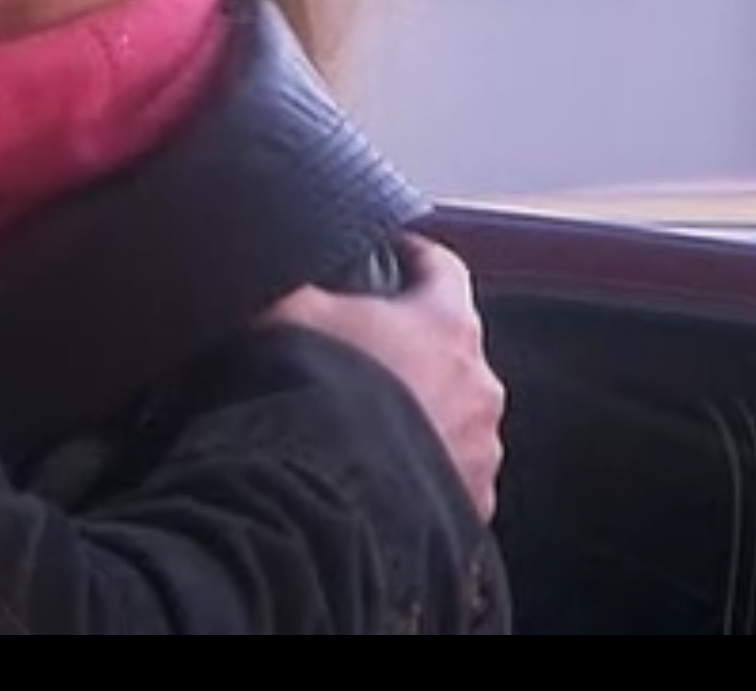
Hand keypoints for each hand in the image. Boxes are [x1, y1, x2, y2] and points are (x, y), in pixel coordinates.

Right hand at [265, 234, 505, 522]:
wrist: (328, 499)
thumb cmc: (317, 393)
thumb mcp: (287, 313)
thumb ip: (294, 282)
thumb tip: (277, 264)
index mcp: (444, 323)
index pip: (441, 267)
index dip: (412, 254)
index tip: (394, 252)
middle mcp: (477, 384)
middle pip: (449, 347)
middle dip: (411, 346)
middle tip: (362, 350)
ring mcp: (479, 448)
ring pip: (452, 413)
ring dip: (419, 411)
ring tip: (365, 420)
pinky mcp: (469, 502)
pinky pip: (446, 473)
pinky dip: (418, 467)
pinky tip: (375, 467)